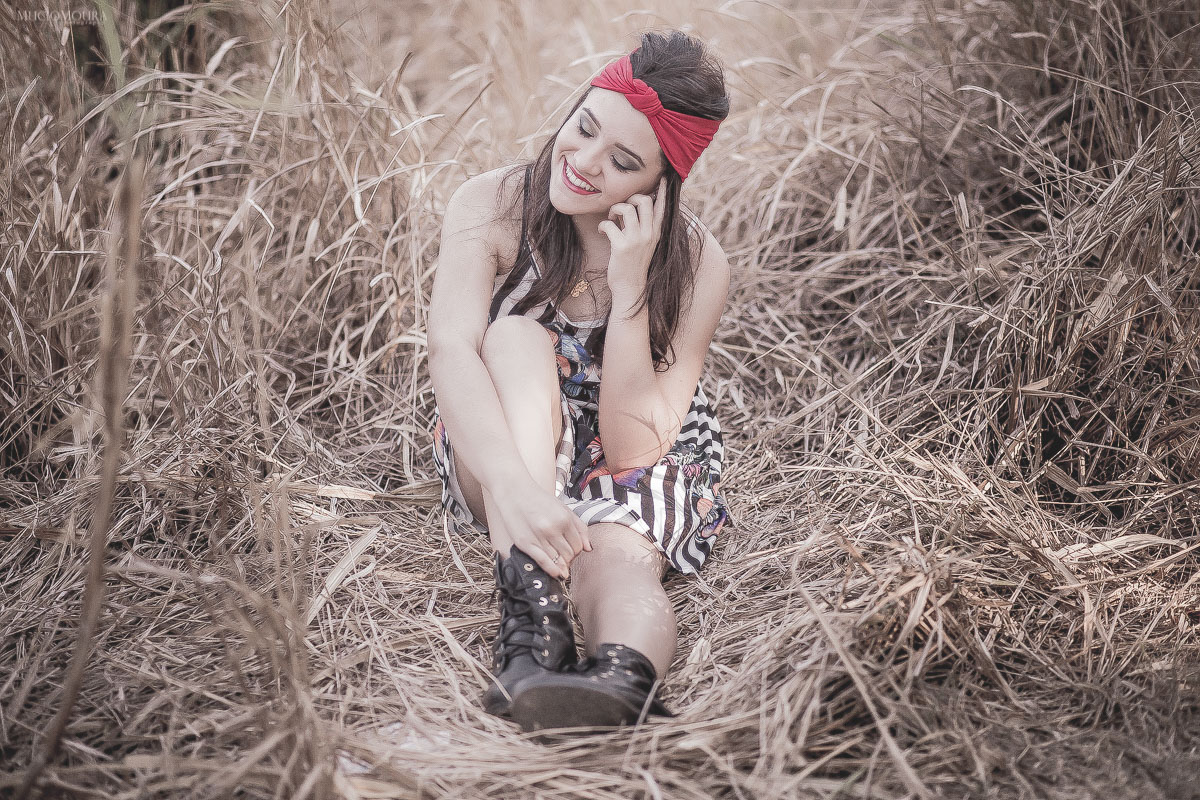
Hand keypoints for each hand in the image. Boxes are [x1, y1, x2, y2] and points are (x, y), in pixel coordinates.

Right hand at [489, 479, 591, 578]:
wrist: (514, 492)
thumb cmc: (540, 500)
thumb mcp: (563, 508)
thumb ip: (579, 527)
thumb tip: (589, 548)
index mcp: (564, 519)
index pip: (578, 546)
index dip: (577, 552)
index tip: (572, 551)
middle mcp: (553, 529)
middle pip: (569, 555)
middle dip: (570, 559)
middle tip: (565, 558)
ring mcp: (539, 537)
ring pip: (558, 561)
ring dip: (561, 565)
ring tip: (560, 564)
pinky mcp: (525, 543)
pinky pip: (543, 562)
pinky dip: (552, 570)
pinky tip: (556, 573)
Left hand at [598, 176, 666, 298]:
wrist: (631, 288)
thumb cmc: (634, 265)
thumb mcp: (644, 244)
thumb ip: (641, 227)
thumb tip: (629, 208)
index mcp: (656, 232)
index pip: (662, 207)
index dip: (662, 191)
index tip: (663, 179)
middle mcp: (649, 234)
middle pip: (644, 200)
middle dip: (630, 198)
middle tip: (621, 207)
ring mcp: (636, 240)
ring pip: (626, 208)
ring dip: (614, 209)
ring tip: (610, 219)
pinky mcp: (621, 247)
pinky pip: (609, 224)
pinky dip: (602, 225)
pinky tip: (602, 231)